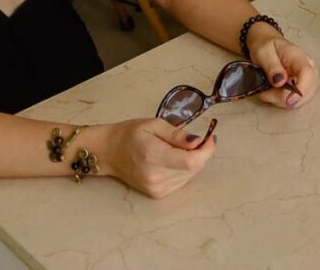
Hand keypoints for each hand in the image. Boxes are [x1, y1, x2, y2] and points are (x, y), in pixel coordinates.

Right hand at [100, 117, 214, 198]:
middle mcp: (155, 176)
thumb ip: (177, 134)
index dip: (206, 150)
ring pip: (190, 175)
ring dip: (192, 161)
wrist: (109, 153)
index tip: (210, 137)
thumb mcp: (154, 125)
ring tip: (176, 149)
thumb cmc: (131, 134)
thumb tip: (199, 141)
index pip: (191, 161)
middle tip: (191, 139)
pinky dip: (183, 170)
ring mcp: (156, 188)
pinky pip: (182, 181)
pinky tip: (171, 161)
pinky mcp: (157, 194)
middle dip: (200, 153)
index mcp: (153, 156)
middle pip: (193, 168)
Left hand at [247, 30, 319, 108]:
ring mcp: (307, 76)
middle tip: (266, 94)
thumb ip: (271, 67)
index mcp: (297, 56)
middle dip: (286, 98)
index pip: (307, 73)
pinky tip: (274, 94)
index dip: (301, 89)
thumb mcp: (263, 53)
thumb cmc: (266, 46)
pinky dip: (284, 101)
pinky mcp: (304, 84)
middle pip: (308, 89)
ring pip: (304, 98)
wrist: (268, 44)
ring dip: (283, 101)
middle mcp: (307, 66)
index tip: (288, 101)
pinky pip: (299, 99)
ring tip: (267, 93)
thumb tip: (280, 82)